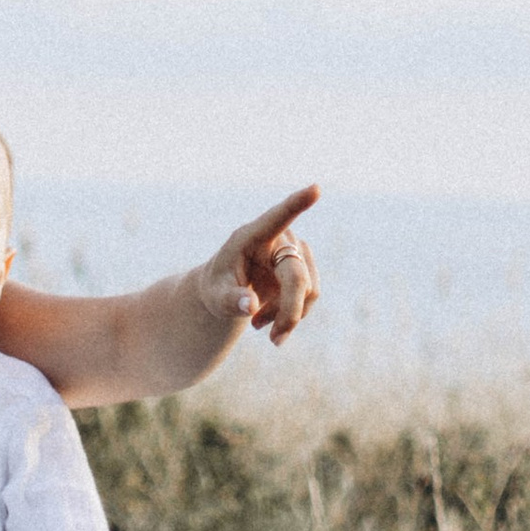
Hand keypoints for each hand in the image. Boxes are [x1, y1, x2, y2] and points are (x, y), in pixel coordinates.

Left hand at [201, 187, 321, 344]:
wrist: (225, 290)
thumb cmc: (217, 287)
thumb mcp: (215, 297)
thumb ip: (230, 301)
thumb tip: (250, 306)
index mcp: (252, 236)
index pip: (278, 217)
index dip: (298, 203)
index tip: (315, 189)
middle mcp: (279, 238)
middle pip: (297, 275)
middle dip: (290, 312)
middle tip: (274, 341)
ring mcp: (295, 250)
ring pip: (308, 289)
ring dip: (288, 315)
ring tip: (259, 325)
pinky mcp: (304, 266)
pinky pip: (310, 296)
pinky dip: (292, 314)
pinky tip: (269, 320)